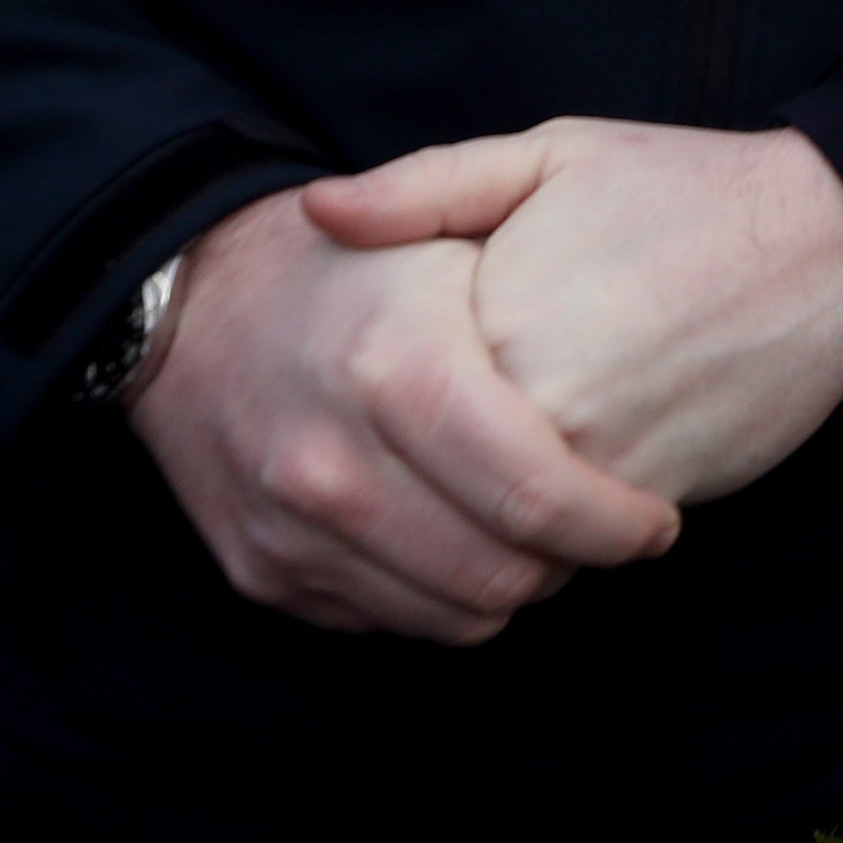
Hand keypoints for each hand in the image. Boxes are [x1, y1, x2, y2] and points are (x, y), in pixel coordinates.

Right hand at [125, 186, 682, 643]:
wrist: (186, 308)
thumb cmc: (343, 269)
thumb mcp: (432, 220)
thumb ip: (522, 248)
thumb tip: (592, 288)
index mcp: (395, 368)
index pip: (535, 494)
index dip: (616, 523)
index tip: (656, 520)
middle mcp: (333, 464)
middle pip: (502, 573)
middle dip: (577, 563)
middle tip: (609, 530)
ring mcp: (293, 530)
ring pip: (454, 615)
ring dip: (515, 587)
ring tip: (542, 535)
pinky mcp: (266, 573)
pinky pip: (390, 622)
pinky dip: (443, 595)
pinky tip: (464, 537)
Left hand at [305, 120, 842, 510]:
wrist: (833, 241)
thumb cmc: (686, 189)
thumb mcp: (550, 155)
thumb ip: (426, 187)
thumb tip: (318, 211)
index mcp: (490, 309)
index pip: (388, 395)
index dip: (392, 396)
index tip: (410, 382)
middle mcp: (534, 394)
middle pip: (433, 476)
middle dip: (427, 477)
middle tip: (449, 442)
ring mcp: (595, 456)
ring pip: (495, 528)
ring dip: (490, 519)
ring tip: (508, 467)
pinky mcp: (651, 499)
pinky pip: (569, 548)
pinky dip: (559, 535)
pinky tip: (571, 485)